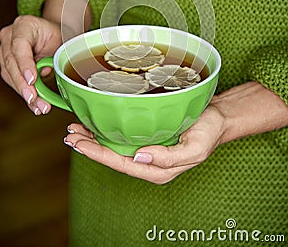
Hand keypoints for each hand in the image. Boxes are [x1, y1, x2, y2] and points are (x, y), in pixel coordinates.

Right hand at [0, 15, 61, 114]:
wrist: (53, 35)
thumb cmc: (58, 35)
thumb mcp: (62, 40)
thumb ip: (58, 55)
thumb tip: (56, 75)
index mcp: (24, 25)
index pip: (19, 45)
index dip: (24, 64)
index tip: (32, 79)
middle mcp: (10, 36)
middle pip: (11, 62)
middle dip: (23, 84)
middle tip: (34, 98)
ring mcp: (5, 50)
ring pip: (9, 75)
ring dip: (24, 92)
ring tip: (39, 105)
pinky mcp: (7, 64)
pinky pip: (13, 80)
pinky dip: (25, 93)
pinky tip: (34, 104)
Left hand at [63, 82, 287, 183]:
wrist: (218, 118)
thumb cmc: (208, 132)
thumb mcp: (194, 149)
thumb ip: (168, 158)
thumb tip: (140, 157)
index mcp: (157, 169)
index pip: (120, 163)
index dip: (97, 154)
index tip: (78, 144)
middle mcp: (148, 160)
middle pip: (112, 156)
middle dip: (88, 146)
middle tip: (69, 134)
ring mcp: (146, 148)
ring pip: (114, 145)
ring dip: (93, 138)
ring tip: (75, 129)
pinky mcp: (147, 135)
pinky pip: (122, 135)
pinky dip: (106, 129)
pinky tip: (95, 123)